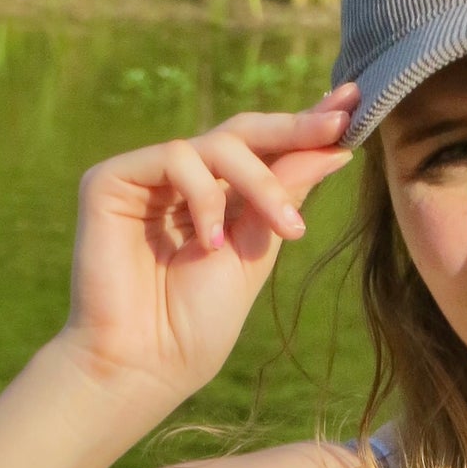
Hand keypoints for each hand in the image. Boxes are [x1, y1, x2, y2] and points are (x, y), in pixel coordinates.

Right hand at [56, 82, 359, 404]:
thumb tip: (335, 147)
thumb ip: (287, 192)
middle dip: (296, 127)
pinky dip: (205, 195)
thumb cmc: (201, 320)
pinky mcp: (109, 180)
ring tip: (286, 230)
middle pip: (244, 131)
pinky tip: (210, 242)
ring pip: (218, 143)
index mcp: (220, 195)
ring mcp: (146, 177)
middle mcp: (183, 179)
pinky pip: (174, 158)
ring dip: (262, 183)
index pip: (266, 148)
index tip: (356, 103)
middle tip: (339, 127)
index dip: (307, 125)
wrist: (149, 364)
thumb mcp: (260, 247)